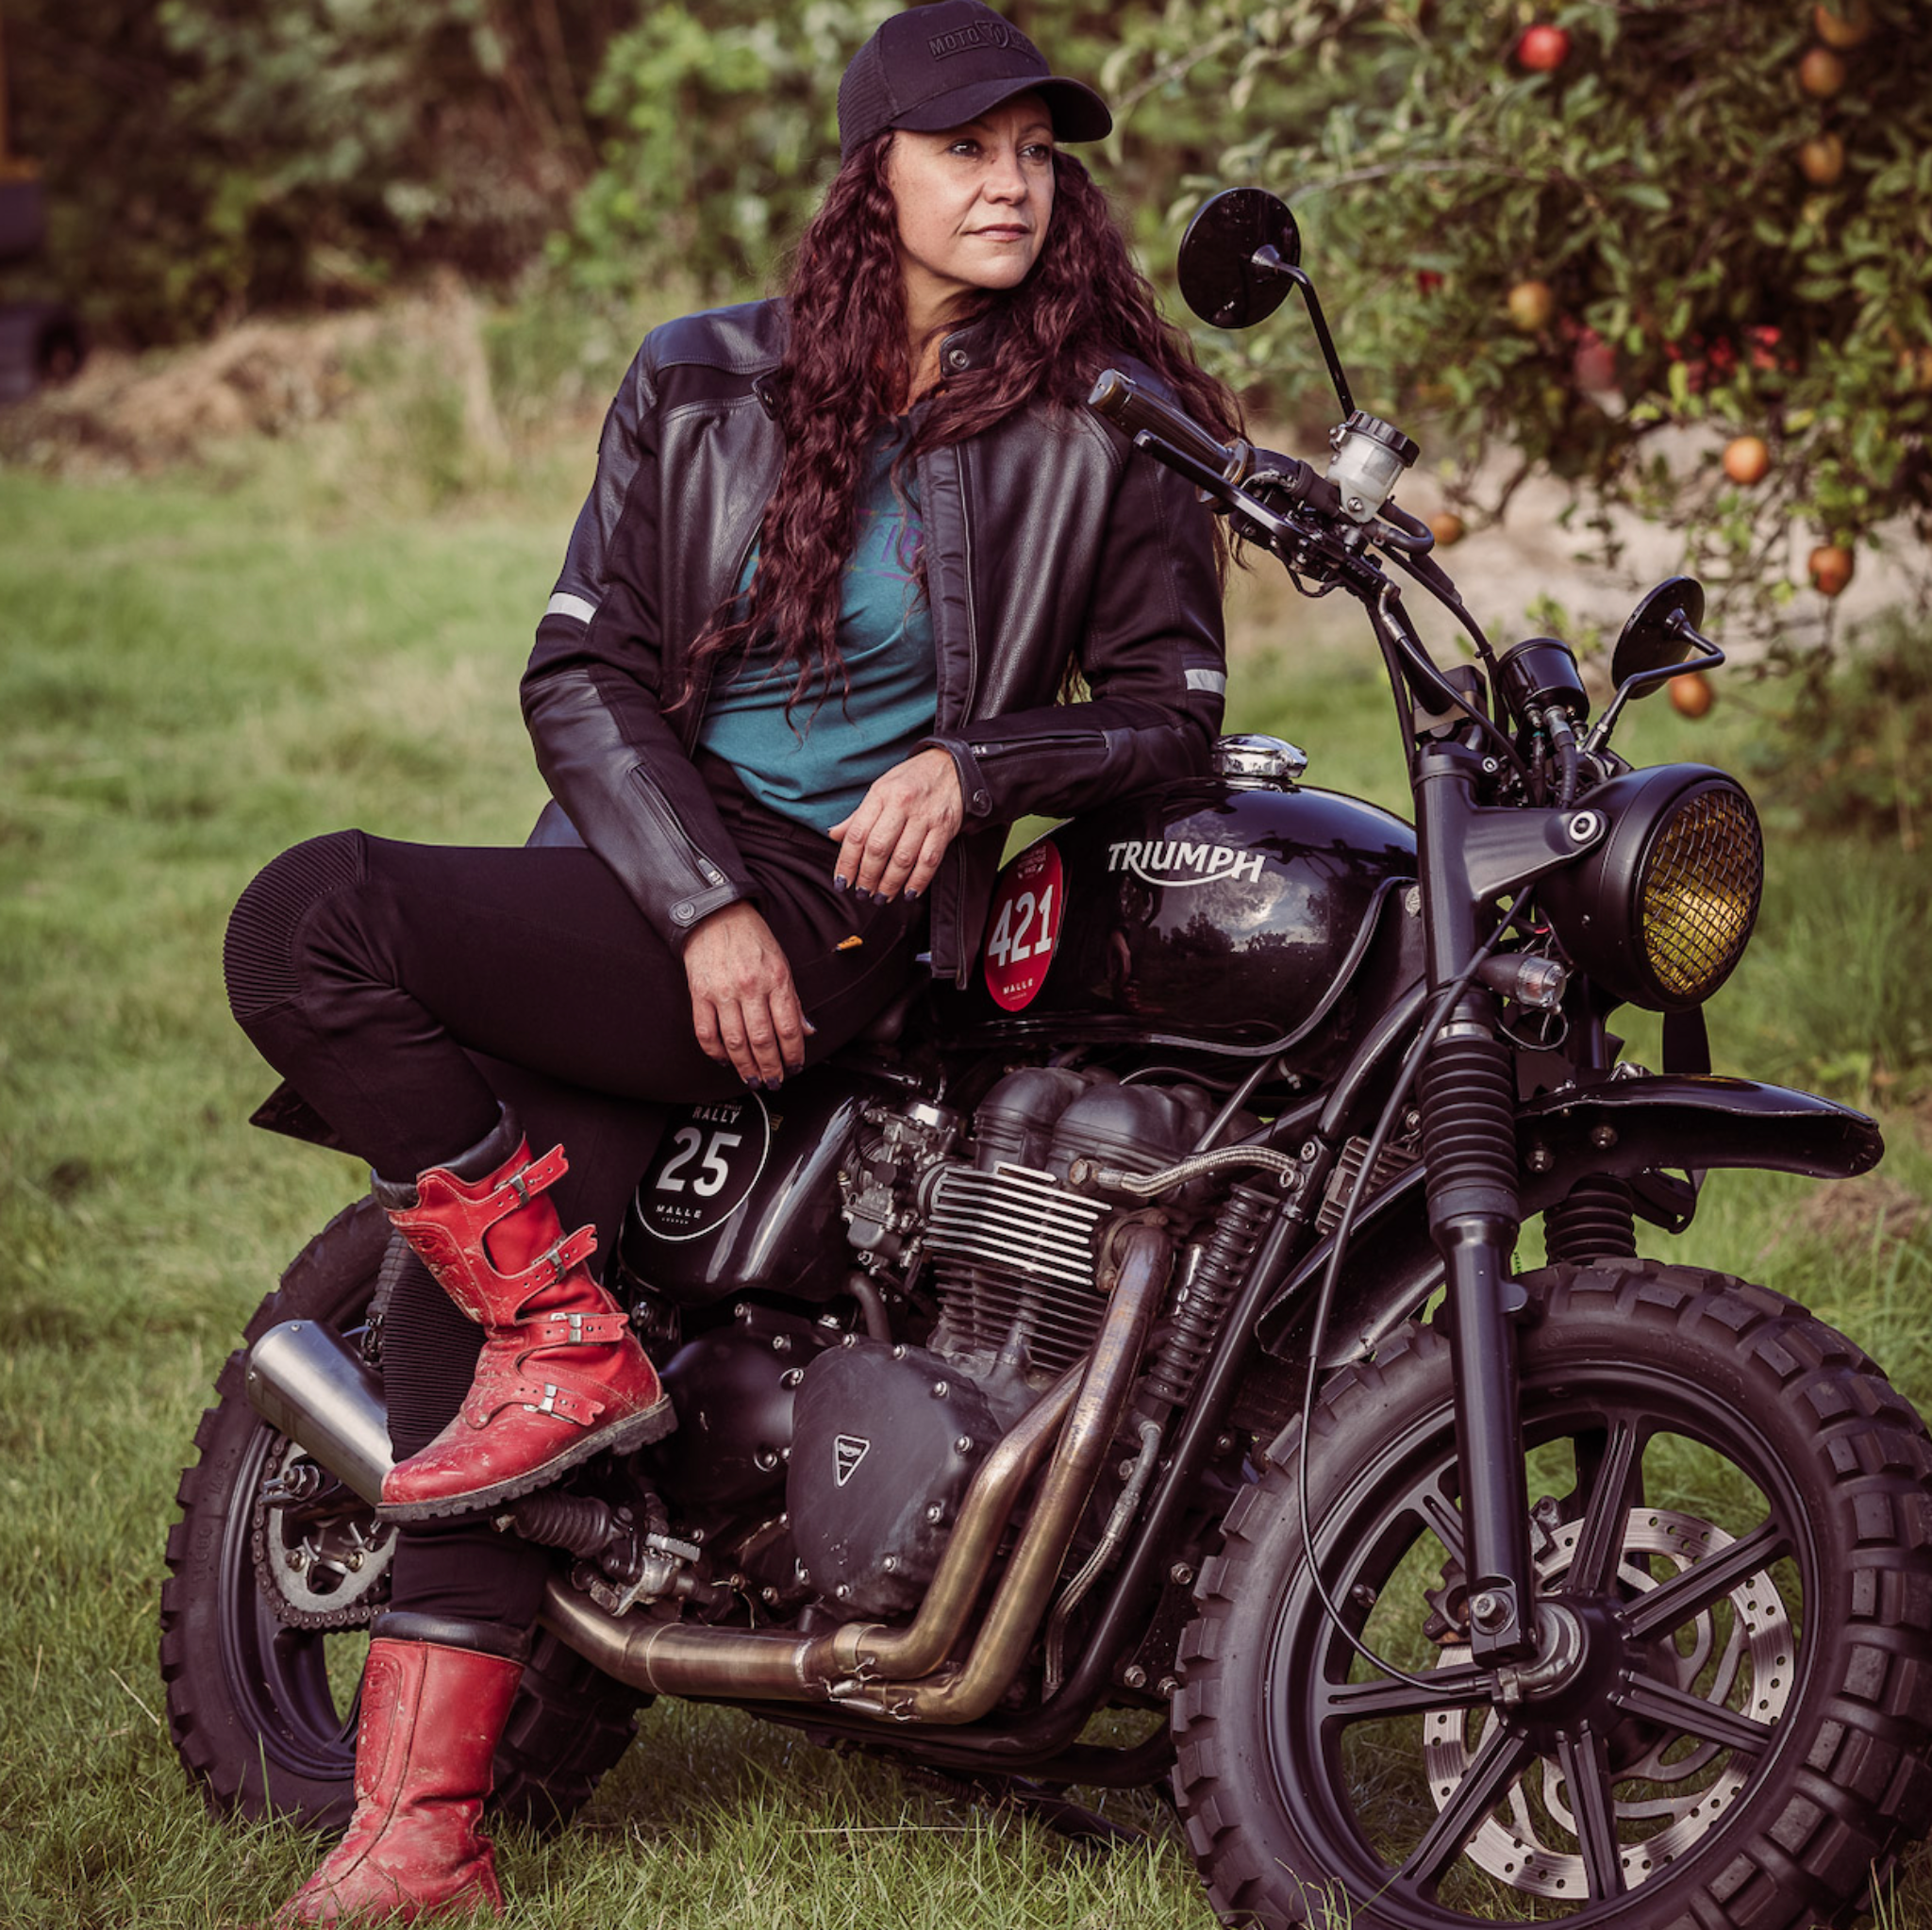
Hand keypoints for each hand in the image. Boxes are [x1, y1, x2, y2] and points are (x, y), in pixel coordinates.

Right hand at [682, 901, 809, 1086]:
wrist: (715, 914)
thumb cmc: (752, 938)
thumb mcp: (781, 963)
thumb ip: (792, 999)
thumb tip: (805, 1032)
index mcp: (776, 978)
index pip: (789, 1028)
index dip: (793, 1054)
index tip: (794, 1067)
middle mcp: (750, 986)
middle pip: (762, 1040)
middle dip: (771, 1068)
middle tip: (774, 1081)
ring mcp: (722, 992)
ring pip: (735, 1042)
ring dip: (746, 1067)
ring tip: (753, 1079)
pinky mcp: (699, 994)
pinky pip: (706, 1033)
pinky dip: (716, 1052)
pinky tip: (726, 1061)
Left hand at [828, 747, 963, 901]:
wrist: (952, 765)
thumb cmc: (912, 779)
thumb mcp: (881, 788)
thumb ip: (859, 815)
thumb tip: (834, 835)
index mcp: (881, 795)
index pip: (857, 834)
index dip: (847, 862)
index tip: (841, 882)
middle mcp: (902, 804)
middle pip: (878, 848)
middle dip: (868, 877)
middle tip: (862, 893)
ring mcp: (925, 817)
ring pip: (903, 858)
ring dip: (890, 883)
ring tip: (881, 897)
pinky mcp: (945, 827)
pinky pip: (929, 860)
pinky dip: (918, 881)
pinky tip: (908, 894)